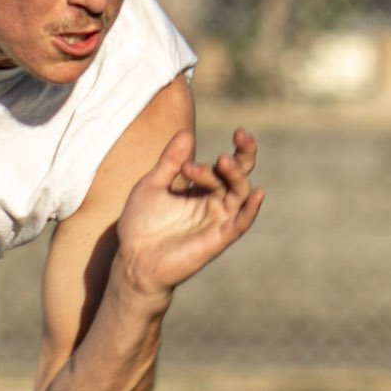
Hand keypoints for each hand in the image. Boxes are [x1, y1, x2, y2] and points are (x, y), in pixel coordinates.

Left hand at [114, 128, 263, 296]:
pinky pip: (241, 223)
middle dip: (244, 155)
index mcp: (203, 189)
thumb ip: (170, 162)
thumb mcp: (153, 185)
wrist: (133, 259)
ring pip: (240, 194)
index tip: (235, 131)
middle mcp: (215, 203)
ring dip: (235, 176)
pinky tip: (257, 194)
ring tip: (223, 161)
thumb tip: (186, 133)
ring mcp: (218, 220)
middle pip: (240, 176)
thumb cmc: (142, 224)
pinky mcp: (218, 238)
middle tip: (241, 135)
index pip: (227, 166)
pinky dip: (251, 210)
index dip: (234, 150)